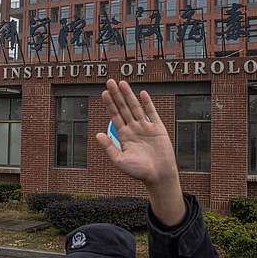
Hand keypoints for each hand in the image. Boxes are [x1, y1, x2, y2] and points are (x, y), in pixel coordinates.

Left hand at [96, 79, 185, 225]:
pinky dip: (147, 103)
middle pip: (123, 108)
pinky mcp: (158, 129)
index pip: (115, 116)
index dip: (110, 104)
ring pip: (135, 107)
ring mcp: (146, 127)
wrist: (159, 176)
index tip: (104, 93)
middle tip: (109, 81)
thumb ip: (109, 147)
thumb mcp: (120, 161)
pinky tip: (142, 93)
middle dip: (116, 95)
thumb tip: (98, 135)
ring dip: (129, 95)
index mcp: (124, 136)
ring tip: (122, 83)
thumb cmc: (139, 172)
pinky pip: (152, 113)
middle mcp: (134, 129)